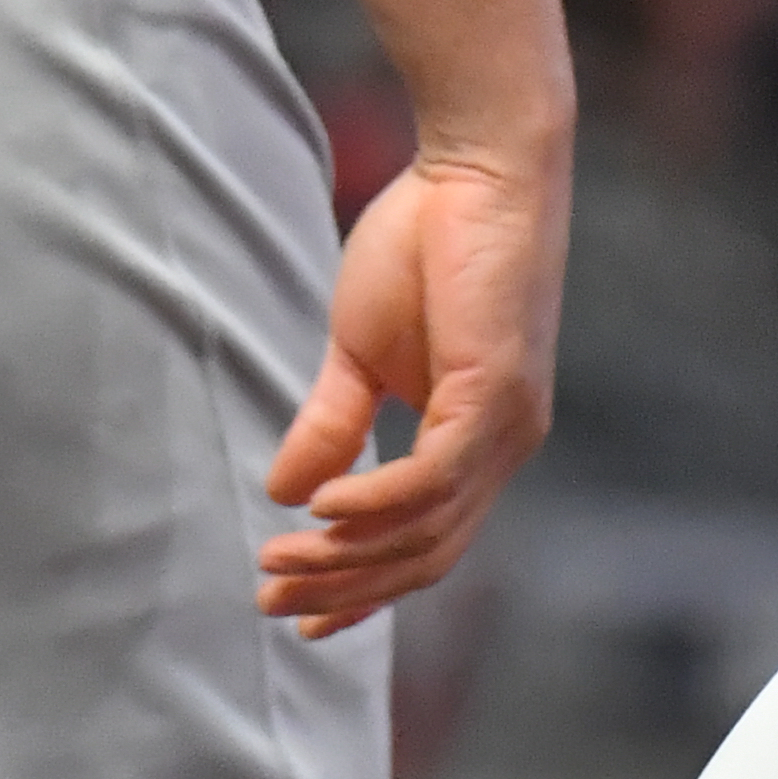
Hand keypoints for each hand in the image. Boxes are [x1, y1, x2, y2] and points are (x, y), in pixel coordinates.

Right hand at [257, 142, 567, 637]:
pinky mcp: (495, 392)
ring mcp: (506, 425)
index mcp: (479, 439)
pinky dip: (374, 503)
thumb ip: (333, 421)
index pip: (427, 545)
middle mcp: (504, 445)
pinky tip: (322, 509)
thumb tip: (285, 494)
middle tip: (271, 601)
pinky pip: (433, 478)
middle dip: (345, 589)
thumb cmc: (426, 242)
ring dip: (345, 555)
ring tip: (278, 560)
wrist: (475, 162)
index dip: (363, 588)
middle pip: (426, 556)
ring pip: (426, 529)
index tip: (298, 616)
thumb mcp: (361, 350)